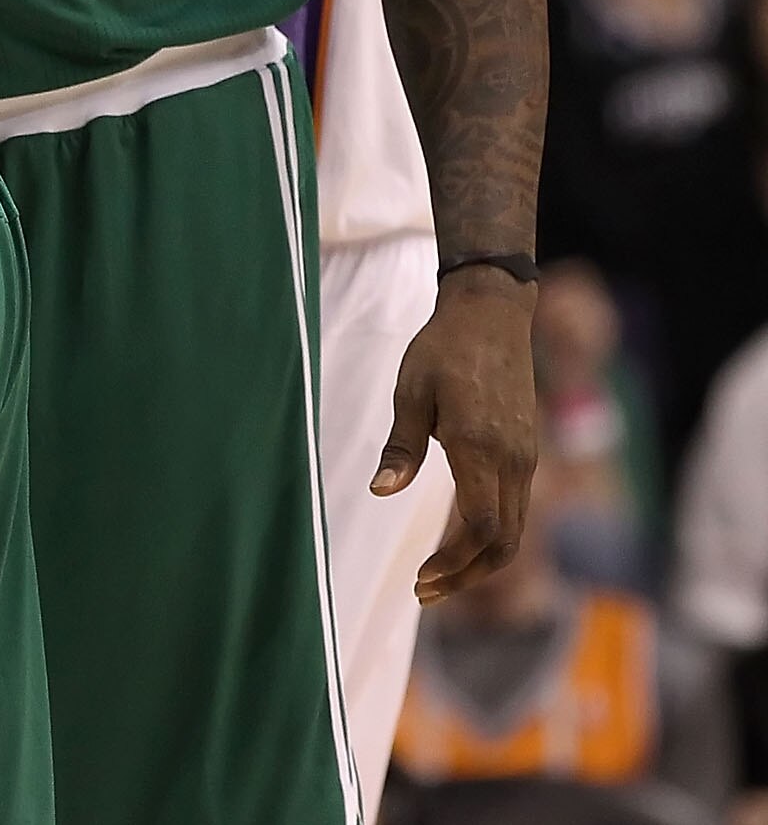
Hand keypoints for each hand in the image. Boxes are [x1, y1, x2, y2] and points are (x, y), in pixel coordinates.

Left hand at [377, 270, 537, 599]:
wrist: (491, 314)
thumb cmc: (442, 349)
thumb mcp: (411, 392)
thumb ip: (400, 446)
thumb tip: (380, 491)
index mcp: (482, 447)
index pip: (483, 529)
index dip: (455, 563)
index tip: (421, 580)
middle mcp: (514, 460)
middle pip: (505, 542)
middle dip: (467, 575)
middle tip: (425, 592)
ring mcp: (527, 457)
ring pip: (515, 529)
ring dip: (480, 560)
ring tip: (438, 576)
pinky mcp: (528, 450)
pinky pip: (516, 507)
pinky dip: (491, 535)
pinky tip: (459, 538)